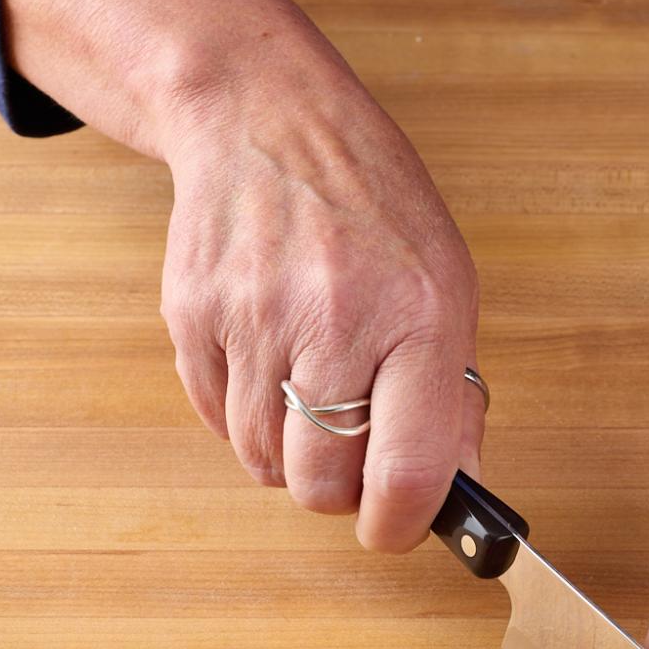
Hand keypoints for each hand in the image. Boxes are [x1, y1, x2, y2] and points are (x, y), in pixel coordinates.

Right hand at [156, 45, 483, 551]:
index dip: (398, 524)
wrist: (266, 120)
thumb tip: (455, 489)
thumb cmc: (370, 206)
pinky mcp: (193, 316)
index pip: (406, 470)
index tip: (395, 528)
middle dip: (338, 490)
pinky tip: (267, 360)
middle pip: (320, 484)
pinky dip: (242, 414)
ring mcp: (254, 319)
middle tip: (351, 454)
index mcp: (417, 317)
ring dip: (288, 452)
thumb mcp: (445, 284)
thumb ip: (452, 394)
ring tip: (309, 391)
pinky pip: (215, 419)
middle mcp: (334, 321)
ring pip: (262, 461)